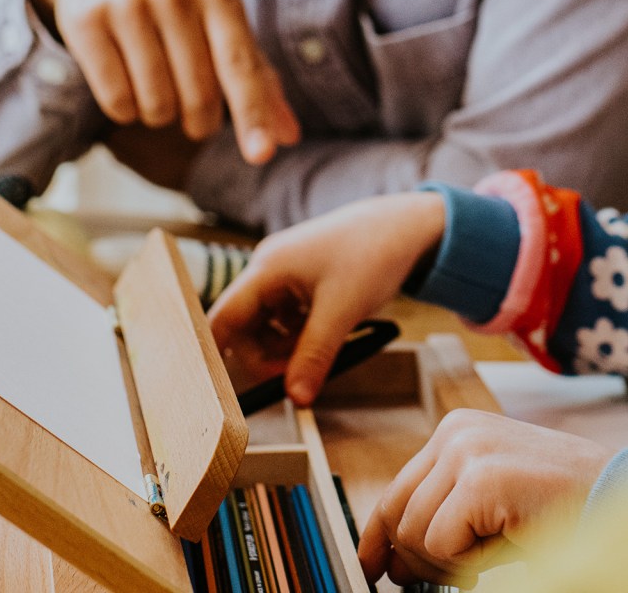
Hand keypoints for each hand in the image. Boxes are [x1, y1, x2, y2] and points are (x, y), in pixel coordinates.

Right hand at [28, 0, 299, 163]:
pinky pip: (116, 98)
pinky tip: (125, 89)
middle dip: (199, 122)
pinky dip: (125, 110)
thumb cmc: (175, 1)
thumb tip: (288, 138)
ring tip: (154, 91)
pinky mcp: (87, 20)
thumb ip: (256, 77)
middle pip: (198, 96)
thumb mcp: (220, 22)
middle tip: (192, 116)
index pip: (240, 66)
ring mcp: (128, 4)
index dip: (252, 114)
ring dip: (158, 115)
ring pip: (155, 103)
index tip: (261, 156)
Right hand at [208, 192, 446, 403]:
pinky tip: (329, 334)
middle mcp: (268, 268)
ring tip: (323, 350)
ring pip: (269, 326)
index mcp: (267, 268)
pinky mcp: (303, 281)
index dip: (219, 355)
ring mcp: (285, 274)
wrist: (408, 227)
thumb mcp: (341, 312)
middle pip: (244, 327)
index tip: (230, 392)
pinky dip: (303, 334)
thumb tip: (296, 400)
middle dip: (266, 357)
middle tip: (298, 377)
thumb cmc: (373, 255)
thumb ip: (314, 357)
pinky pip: (289, 318)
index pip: (223, 318)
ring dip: (287, 348)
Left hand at [360, 411, 614, 586]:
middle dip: (412, 559)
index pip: (396, 490)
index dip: (378, 536)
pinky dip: (469, 562)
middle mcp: (457, 432)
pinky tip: (505, 546)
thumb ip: (445, 514)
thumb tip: (394, 560)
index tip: (373, 567)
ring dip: (446, 564)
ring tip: (488, 557)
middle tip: (435, 580)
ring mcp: (468, 451)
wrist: (622, 499)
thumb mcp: (491, 504)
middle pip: (397, 513)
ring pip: (415, 534)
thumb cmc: (563, 505)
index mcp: (457, 430)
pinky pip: (442, 543)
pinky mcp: (481, 479)